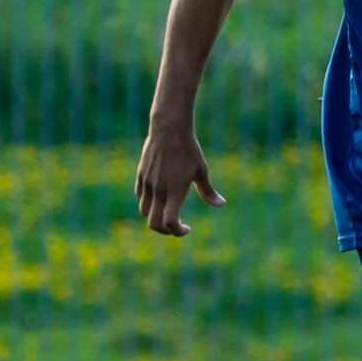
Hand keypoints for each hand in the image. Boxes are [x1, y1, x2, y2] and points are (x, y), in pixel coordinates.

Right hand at [136, 121, 223, 236]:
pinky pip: (140, 196)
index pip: (170, 221)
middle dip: (164, 230)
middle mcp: (158, 190)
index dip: (177, 231)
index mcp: (175, 191)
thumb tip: (220, 204)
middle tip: (175, 226)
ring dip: (154, 217)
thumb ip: (208, 191)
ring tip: (167, 213)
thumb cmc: (188, 150)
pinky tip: (160, 197)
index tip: (187, 228)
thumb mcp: (201, 171)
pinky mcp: (141, 175)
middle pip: (153, 223)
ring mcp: (147, 183)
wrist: (169, 129)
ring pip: (144, 211)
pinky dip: (148, 203)